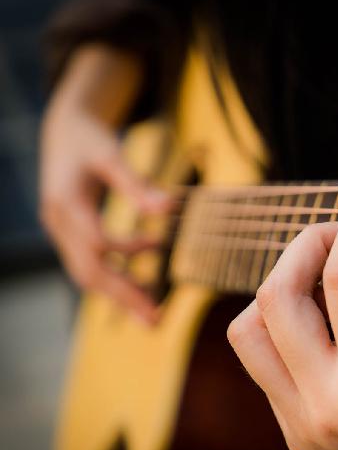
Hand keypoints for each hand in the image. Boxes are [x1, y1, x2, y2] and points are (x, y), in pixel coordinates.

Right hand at [39, 46, 168, 322]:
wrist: (63, 131)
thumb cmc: (89, 138)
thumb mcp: (111, 154)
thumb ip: (136, 183)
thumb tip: (168, 208)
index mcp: (66, 202)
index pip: (94, 240)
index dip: (126, 250)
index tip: (158, 248)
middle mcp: (58, 223)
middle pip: (89, 270)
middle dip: (123, 296)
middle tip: (157, 318)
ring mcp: (61, 233)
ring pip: (87, 275)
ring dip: (120, 296)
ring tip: (153, 314)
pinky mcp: (70, 236)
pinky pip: (90, 267)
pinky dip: (115, 279)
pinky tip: (142, 285)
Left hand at [227, 195, 337, 449]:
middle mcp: (329, 415)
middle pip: (278, 299)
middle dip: (309, 243)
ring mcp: (305, 430)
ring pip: (248, 332)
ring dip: (281, 286)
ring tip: (324, 269)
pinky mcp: (297, 436)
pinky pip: (261, 362)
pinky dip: (283, 324)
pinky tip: (325, 313)